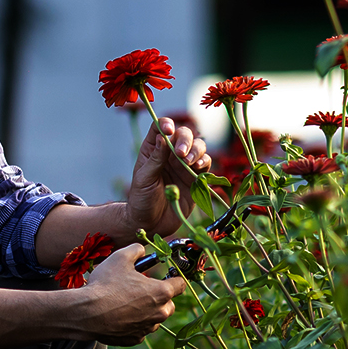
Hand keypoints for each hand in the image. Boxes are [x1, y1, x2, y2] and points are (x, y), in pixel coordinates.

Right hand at [74, 241, 185, 343]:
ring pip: (155, 318)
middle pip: (169, 303)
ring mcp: (148, 328)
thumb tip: (142, 250)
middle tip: (141, 289)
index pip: (180, 284)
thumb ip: (136, 250)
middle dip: (159, 296)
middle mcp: (160, 313)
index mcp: (161, 292)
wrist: (87, 314)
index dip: (173, 278)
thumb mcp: (120, 257)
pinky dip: (133, 323)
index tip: (165, 275)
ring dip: (147, 311)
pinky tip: (119, 315)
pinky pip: (140, 329)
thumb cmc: (105, 284)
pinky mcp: (135, 339)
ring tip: (126, 302)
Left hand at [124, 112, 210, 239]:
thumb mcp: (145, 179)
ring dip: (196, 150)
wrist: (152, 224)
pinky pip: (206, 163)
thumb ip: (156, 159)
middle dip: (185, 140)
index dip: (166, 124)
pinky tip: (198, 169)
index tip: (169, 131)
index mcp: (153, 149)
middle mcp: (170, 154)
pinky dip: (205, 162)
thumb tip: (163, 137)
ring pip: (198, 146)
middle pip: (183, 134)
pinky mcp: (196, 178)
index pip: (160, 127)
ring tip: (189, 163)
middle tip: (181, 154)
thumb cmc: (142, 200)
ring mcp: (184, 165)